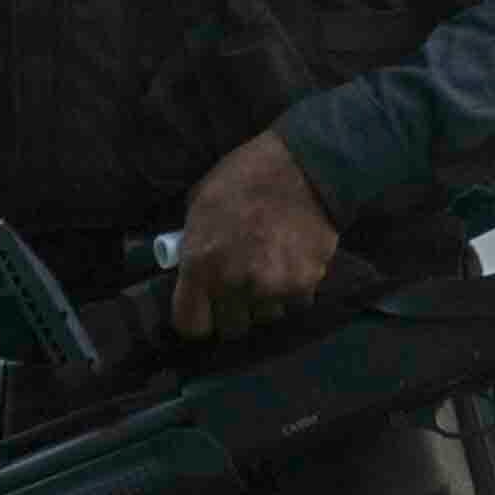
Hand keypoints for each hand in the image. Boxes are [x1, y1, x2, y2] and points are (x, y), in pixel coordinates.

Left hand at [168, 126, 341, 335]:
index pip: (190, 324)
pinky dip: (294, 290)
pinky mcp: (304, 286)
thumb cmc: (243, 178)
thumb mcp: (200, 205)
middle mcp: (233, 284)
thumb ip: (194, 246)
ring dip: (266, 301)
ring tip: (270, 270)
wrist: (302, 166)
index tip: (205, 309)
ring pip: (267, 318)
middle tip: (241, 288)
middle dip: (234, 312)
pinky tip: (292, 262)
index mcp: (200, 263)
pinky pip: (296, 304)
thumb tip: (193, 273)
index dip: (197, 318)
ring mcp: (271, 288)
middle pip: (232, 328)